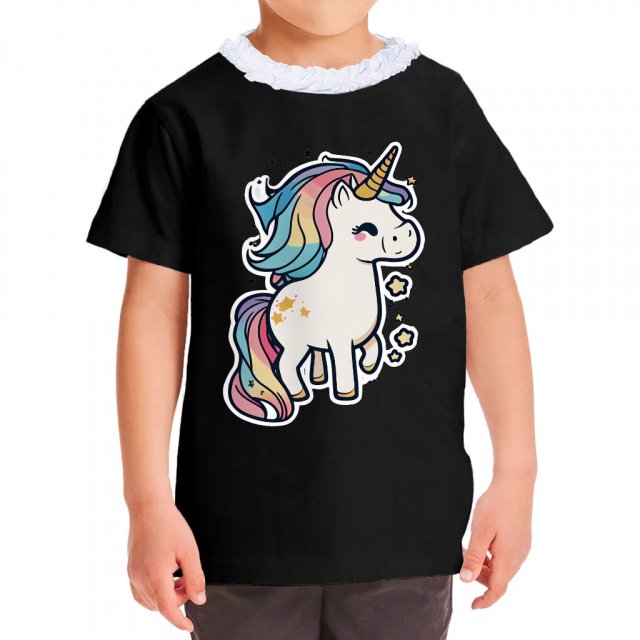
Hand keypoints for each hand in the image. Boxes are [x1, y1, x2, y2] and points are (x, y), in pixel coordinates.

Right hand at [127, 501, 205, 630]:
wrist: (148, 508)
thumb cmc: (170, 525)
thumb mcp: (189, 551)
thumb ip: (195, 578)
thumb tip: (199, 600)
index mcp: (155, 574)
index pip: (167, 608)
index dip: (179, 620)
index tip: (189, 626)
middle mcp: (139, 578)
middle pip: (160, 604)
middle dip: (179, 599)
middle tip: (190, 580)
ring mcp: (132, 575)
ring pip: (150, 600)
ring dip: (167, 595)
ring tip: (180, 575)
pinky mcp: (130, 570)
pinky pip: (141, 592)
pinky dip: (155, 592)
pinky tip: (167, 577)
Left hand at [459, 478, 532, 608]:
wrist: (515, 482)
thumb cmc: (497, 504)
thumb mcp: (480, 531)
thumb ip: (474, 556)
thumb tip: (467, 581)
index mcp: (509, 557)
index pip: (498, 589)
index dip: (485, 600)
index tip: (473, 606)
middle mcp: (519, 556)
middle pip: (500, 579)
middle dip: (482, 578)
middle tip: (465, 562)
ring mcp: (522, 547)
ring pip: (503, 568)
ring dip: (487, 566)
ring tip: (471, 549)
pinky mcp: (521, 538)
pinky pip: (507, 556)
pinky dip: (494, 557)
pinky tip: (484, 542)